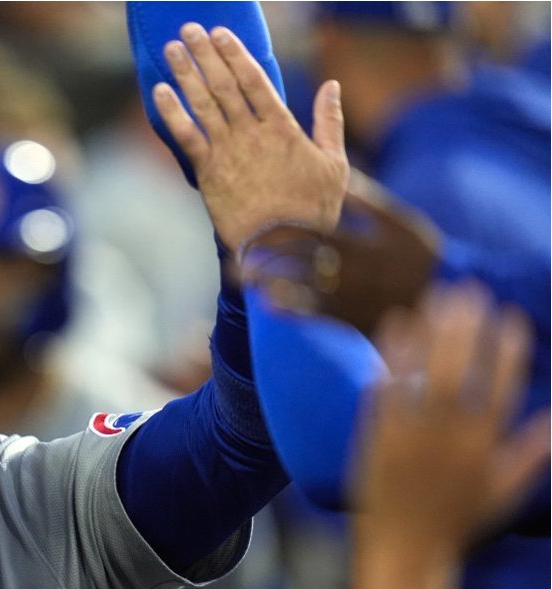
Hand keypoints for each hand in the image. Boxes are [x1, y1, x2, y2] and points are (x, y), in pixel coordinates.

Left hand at [152, 23, 348, 250]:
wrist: (283, 247)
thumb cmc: (313, 210)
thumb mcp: (335, 164)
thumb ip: (330, 122)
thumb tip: (333, 86)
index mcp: (282, 127)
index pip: (254, 79)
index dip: (235, 53)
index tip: (221, 34)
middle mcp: (251, 133)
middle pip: (224, 84)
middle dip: (205, 54)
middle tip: (188, 29)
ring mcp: (227, 152)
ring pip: (202, 104)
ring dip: (185, 73)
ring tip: (171, 49)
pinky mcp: (209, 173)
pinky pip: (186, 137)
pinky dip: (172, 113)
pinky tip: (159, 92)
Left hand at [238, 170, 442, 334]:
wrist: (441, 299)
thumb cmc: (420, 255)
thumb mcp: (401, 223)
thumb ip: (368, 202)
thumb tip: (340, 175)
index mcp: (360, 245)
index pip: (310, 234)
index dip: (281, 231)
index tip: (258, 227)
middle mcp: (349, 273)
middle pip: (298, 263)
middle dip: (267, 257)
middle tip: (239, 253)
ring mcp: (348, 299)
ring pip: (300, 291)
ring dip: (269, 283)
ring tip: (243, 279)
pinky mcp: (349, 321)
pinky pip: (313, 318)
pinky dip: (289, 310)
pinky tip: (267, 304)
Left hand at [351, 284, 550, 556]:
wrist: (403, 550)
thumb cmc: (457, 520)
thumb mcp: (504, 492)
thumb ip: (530, 452)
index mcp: (484, 449)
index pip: (502, 389)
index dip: (508, 350)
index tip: (511, 317)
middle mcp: (448, 440)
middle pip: (459, 373)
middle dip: (467, 328)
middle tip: (469, 290)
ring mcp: (409, 437)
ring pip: (421, 375)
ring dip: (429, 331)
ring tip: (434, 296)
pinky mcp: (377, 437)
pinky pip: (384, 389)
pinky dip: (391, 355)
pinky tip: (395, 323)